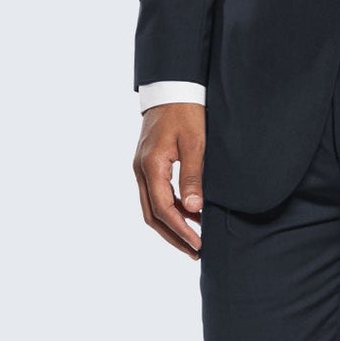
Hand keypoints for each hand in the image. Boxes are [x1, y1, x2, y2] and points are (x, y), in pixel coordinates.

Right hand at [133, 101, 205, 256]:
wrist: (171, 88)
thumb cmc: (186, 112)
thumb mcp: (195, 143)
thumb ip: (193, 176)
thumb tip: (194, 208)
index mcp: (151, 166)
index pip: (163, 209)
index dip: (181, 231)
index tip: (198, 244)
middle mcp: (141, 170)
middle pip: (152, 216)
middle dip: (173, 237)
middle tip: (195, 252)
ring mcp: (142, 168)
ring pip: (152, 208)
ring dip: (172, 226)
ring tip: (194, 239)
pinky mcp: (148, 165)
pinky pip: (156, 195)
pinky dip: (171, 210)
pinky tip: (190, 215)